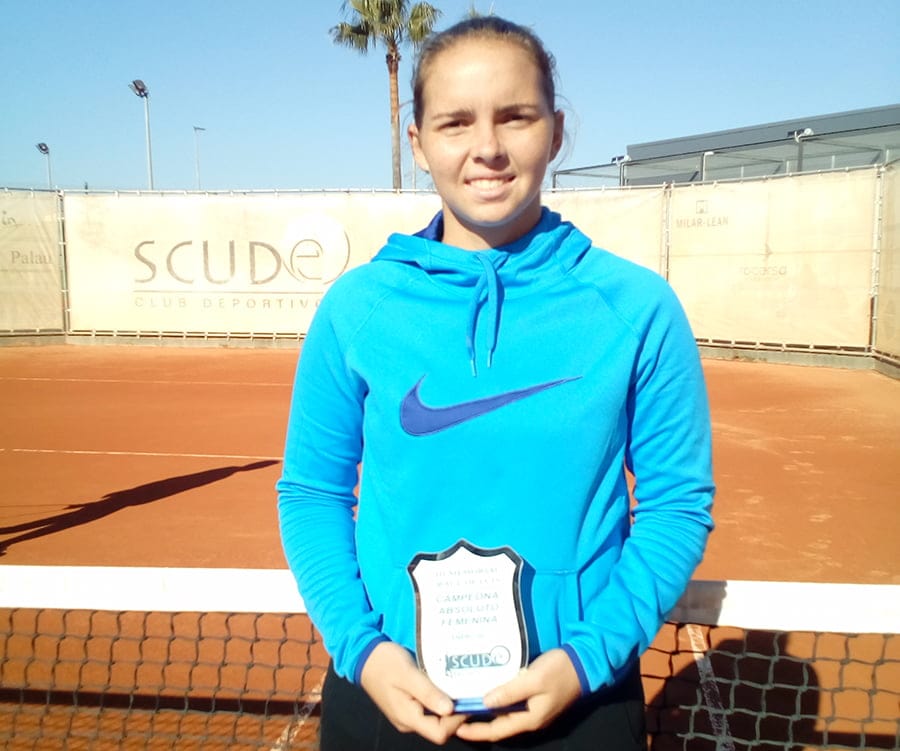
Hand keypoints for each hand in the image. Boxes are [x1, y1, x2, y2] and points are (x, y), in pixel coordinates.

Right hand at [360, 641, 468, 744]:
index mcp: (407, 717)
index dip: (457, 720)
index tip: (467, 700)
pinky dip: (439, 701)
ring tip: (459, 688)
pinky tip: (445, 686)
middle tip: (467, 693)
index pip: (440, 732)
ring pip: (434, 719)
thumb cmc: (385, 662)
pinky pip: (428, 710)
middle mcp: (408, 721)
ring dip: (448, 707)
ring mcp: (406, 715)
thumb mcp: (407, 674)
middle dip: (455, 714)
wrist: (364, 656)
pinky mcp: (407, 706)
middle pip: (439, 728)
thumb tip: (450, 710)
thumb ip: (427, 693)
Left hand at [454, 648, 580, 742]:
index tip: (456, 727)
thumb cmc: (560, 670)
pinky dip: (497, 701)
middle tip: (457, 715)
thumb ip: (510, 691)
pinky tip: (488, 691)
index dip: (476, 732)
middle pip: (499, 726)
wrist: (586, 663)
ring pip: (505, 715)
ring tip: (468, 703)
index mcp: (529, 718)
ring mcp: (534, 709)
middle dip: (477, 723)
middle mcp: (530, 718)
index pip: (496, 731)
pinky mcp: (536, 699)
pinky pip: (512, 705)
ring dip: (486, 712)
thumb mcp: (535, 679)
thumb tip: (485, 702)